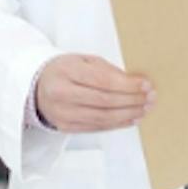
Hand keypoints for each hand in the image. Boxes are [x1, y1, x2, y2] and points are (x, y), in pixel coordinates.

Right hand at [35, 53, 154, 131]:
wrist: (36, 87)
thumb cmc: (63, 71)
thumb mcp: (82, 61)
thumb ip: (106, 70)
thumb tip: (135, 82)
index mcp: (66, 71)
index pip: (103, 81)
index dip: (128, 85)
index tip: (146, 84)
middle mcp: (62, 94)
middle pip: (105, 101)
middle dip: (133, 100)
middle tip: (150, 97)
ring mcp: (63, 114)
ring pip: (103, 117)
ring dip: (129, 113)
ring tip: (145, 108)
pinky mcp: (66, 127)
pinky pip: (98, 127)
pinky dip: (118, 123)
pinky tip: (132, 118)